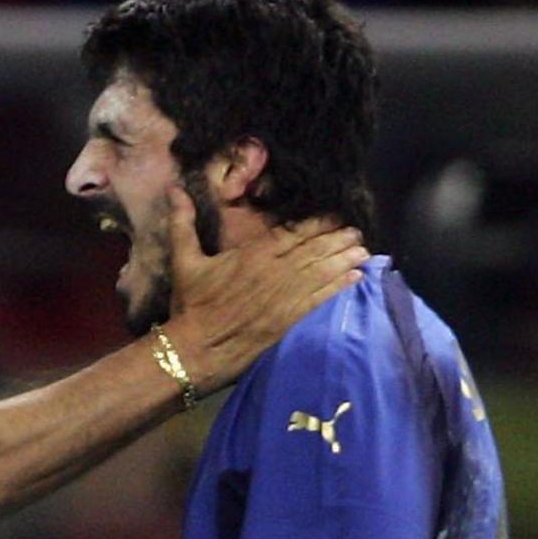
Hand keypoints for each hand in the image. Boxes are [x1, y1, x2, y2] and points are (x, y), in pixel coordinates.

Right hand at [157, 186, 364, 393]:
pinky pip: (319, 299)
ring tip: (363, 249)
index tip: (335, 214)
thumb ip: (182, 223)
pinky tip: (355, 277)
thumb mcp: (183, 260)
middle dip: (337, 239)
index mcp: (253, 255)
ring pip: (321, 272)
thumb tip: (174, 189)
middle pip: (313, 250)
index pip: (292, 233)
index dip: (317, 223)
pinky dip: (339, 287)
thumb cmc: (191, 305)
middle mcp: (274, 272)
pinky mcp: (288, 320)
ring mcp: (284, 297)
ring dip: (344, 259)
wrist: (196, 349)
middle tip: (357, 230)